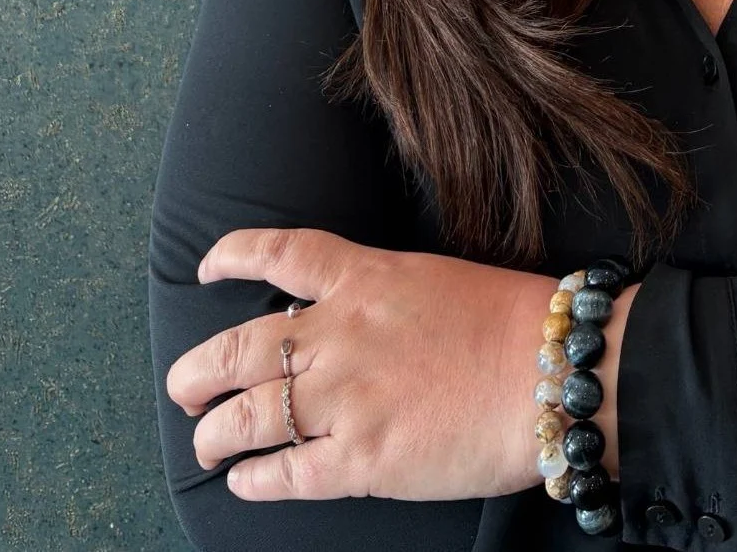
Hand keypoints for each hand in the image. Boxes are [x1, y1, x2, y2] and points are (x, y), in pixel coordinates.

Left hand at [164, 227, 555, 500]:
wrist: (550, 370)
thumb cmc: (508, 322)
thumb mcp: (433, 279)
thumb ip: (378, 295)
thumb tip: (341, 315)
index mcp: (364, 279)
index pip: (280, 254)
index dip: (233, 258)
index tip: (208, 269)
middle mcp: (340, 334)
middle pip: (235, 349)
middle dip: (195, 373)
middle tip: (186, 387)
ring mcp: (344, 399)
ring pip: (243, 418)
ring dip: (213, 435)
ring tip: (207, 443)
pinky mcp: (359, 460)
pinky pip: (282, 475)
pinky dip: (254, 481)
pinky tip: (247, 482)